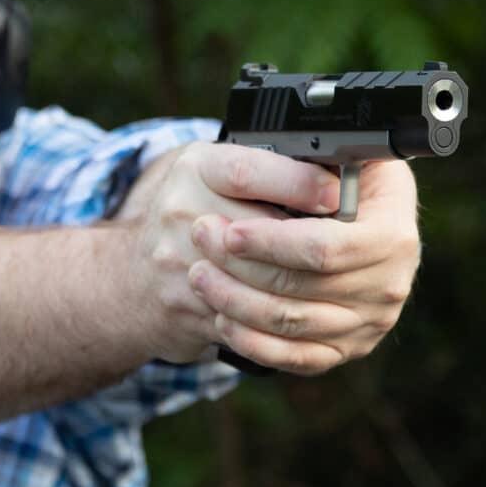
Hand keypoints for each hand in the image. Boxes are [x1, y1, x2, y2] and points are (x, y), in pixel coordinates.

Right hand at [117, 143, 341, 362]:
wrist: (130, 278)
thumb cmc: (192, 213)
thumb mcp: (221, 173)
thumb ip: (269, 165)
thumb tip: (341, 166)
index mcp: (196, 167)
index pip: (247, 172)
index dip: (299, 184)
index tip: (337, 193)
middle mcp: (180, 210)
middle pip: (259, 232)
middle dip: (312, 244)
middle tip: (354, 248)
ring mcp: (178, 263)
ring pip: (258, 282)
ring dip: (306, 285)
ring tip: (340, 281)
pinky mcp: (185, 307)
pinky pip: (247, 319)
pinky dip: (285, 320)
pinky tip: (311, 311)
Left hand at [186, 159, 420, 374]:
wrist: (366, 220)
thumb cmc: (346, 178)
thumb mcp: (344, 154)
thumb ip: (319, 164)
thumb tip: (296, 174)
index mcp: (393, 233)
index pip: (325, 249)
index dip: (272, 242)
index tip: (231, 230)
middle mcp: (389, 284)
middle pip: (301, 288)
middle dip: (241, 266)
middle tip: (200, 239)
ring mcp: (369, 323)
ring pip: (291, 324)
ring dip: (236, 301)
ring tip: (199, 274)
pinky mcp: (346, 348)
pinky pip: (295, 357)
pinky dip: (253, 341)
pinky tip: (222, 318)